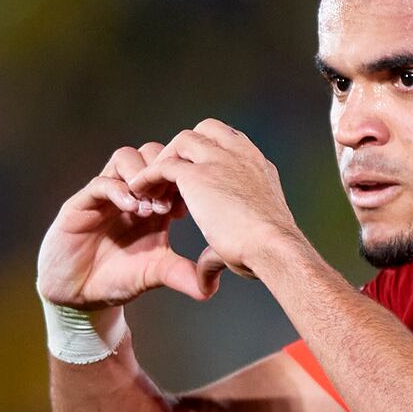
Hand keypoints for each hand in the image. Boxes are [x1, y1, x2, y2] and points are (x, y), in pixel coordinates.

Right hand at [36, 143, 215, 309]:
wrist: (80, 294)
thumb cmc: (117, 278)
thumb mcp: (156, 273)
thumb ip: (182, 274)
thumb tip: (211, 288)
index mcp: (153, 202)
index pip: (171, 170)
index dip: (181, 180)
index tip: (186, 208)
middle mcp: (131, 192)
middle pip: (151, 153)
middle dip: (163, 173)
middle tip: (167, 205)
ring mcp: (106, 194)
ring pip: (125, 157)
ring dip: (141, 176)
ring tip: (148, 209)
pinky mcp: (81, 203)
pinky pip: (100, 182)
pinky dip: (118, 190)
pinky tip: (130, 209)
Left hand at [126, 119, 302, 285]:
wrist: (274, 248)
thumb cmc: (269, 252)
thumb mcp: (251, 238)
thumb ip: (222, 248)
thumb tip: (205, 282)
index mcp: (258, 166)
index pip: (231, 142)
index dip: (210, 155)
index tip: (196, 176)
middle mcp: (241, 155)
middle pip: (207, 130)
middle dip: (186, 148)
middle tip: (171, 176)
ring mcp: (219, 160)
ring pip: (183, 141)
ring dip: (167, 159)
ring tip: (153, 184)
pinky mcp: (197, 175)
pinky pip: (164, 165)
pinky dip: (149, 176)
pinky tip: (138, 191)